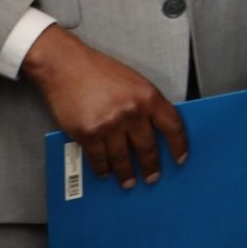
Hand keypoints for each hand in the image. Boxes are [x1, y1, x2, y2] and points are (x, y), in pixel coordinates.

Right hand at [21, 26, 187, 188]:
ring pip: (122, 158)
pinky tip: (105, 172)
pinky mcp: (88, 133)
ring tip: (128, 181)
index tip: (181, 159)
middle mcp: (132, 112)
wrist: (65, 66)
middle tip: (152, 177)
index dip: (179, 146)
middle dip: (151, 166)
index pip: (173, 127)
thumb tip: (155, 129)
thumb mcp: (134, 82)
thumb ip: (146, 104)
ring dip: (126, 173)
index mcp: (148, 96)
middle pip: (147, 147)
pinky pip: (99, 159)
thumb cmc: (98, 71)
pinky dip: (103, 169)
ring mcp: (109, 125)